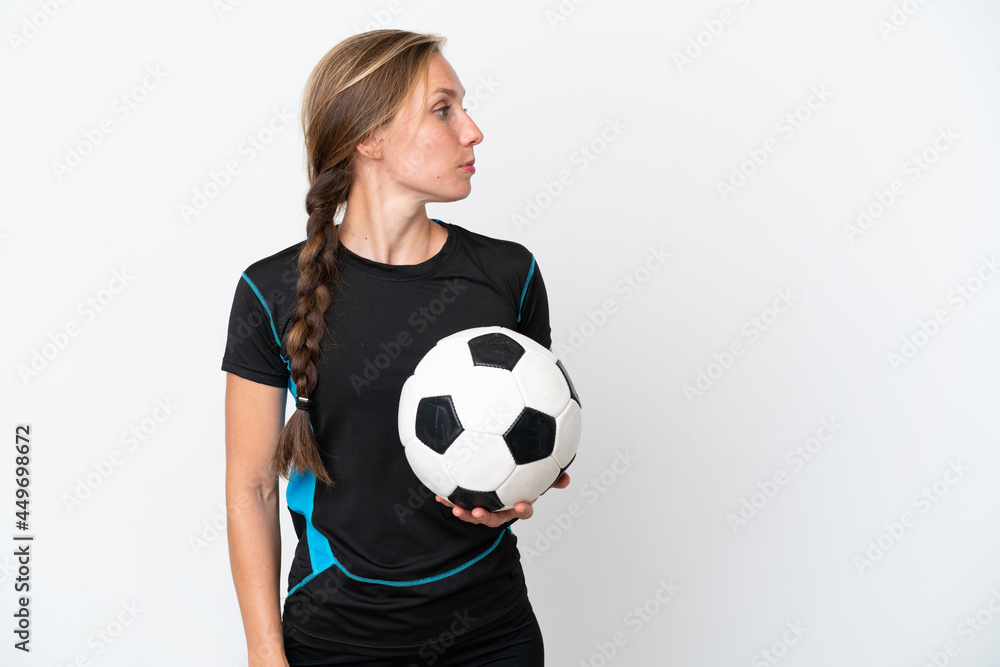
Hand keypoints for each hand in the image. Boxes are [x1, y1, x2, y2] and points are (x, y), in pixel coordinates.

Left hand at [435, 473, 569, 526]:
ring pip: (477, 514)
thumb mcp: (536, 472)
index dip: (521, 509)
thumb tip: (566, 480)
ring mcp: (486, 506)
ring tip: (457, 509)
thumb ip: (551, 476)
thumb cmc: (521, 469)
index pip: (523, 509)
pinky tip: (438, 494)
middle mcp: (502, 507)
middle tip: (478, 512)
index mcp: (518, 501)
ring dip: (466, 514)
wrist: (495, 468)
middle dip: (487, 517)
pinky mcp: (470, 502)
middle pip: (496, 517)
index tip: (520, 504)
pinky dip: (450, 500)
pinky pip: (460, 504)